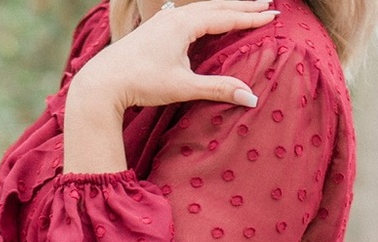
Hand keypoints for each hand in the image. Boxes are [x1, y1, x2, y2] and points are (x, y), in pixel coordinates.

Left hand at [64, 0, 278, 172]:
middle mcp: (173, 16)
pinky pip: (186, 15)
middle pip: (216, 6)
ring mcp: (161, 20)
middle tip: (266, 3)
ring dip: (223, 8)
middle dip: (242, 6)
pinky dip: (204, 14)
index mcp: (184, 24)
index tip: (273, 15)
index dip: (251, 17)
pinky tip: (204, 18)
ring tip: (241, 8)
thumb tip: (251, 98)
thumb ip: (218, 89)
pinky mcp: (153, 29)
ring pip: (200, 8)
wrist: (104, 81)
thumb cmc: (142, 83)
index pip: (226, 17)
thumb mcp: (184, 87)